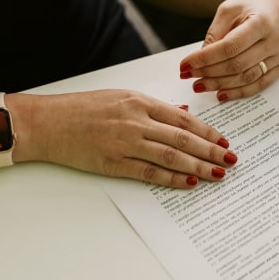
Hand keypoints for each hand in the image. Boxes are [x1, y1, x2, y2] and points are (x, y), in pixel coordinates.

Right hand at [20, 90, 236, 188]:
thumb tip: (182, 113)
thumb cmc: (81, 108)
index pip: (183, 118)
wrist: (46, 123)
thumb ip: (152, 107)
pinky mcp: (113, 163)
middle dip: (211, 150)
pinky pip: (150, 172)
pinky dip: (172, 178)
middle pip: (183, 138)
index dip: (207, 131)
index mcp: (138, 101)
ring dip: (199, 166)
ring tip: (218, 173)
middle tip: (231, 159)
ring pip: (171, 155)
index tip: (223, 140)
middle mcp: (135, 121)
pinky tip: (190, 182)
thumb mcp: (119, 97)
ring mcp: (125, 143)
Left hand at [178, 0, 278, 100]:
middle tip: (189, 76)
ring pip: (247, 78)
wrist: (277, 0)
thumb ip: (215, 33)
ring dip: (221, 85)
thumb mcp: (228, 9)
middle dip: (209, 73)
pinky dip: (239, 92)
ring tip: (200, 85)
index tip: (185, 65)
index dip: (205, 59)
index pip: (229, 47)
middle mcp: (274, 41)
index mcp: (262, 22)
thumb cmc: (251, 2)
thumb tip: (201, 60)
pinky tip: (221, 94)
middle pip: (237, 65)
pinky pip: (260, 84)